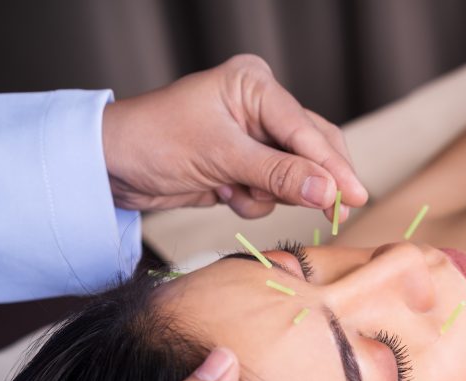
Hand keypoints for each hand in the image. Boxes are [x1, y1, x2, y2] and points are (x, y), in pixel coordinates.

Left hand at [101, 54, 367, 218]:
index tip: (355, 197)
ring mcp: (252, 137)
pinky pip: (271, 190)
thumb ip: (278, 174)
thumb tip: (328, 191)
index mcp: (255, 84)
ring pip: (294, 175)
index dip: (333, 167)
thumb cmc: (154, 142)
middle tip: (335, 211)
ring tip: (233, 189)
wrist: (110, 167)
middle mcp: (259, 106)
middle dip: (309, 181)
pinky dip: (252, 200)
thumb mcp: (221, 157)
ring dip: (269, 193)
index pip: (307, 130)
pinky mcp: (243, 165)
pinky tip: (222, 193)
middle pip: (312, 149)